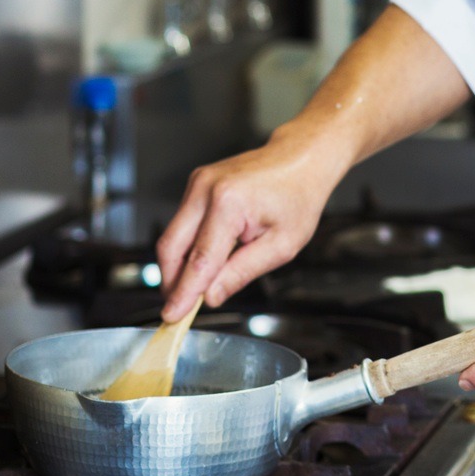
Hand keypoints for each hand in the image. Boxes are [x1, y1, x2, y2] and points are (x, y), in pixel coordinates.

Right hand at [155, 125, 349, 319]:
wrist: (302, 159)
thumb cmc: (299, 196)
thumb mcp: (282, 245)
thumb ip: (242, 272)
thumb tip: (211, 296)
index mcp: (229, 203)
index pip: (199, 260)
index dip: (184, 293)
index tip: (173, 316)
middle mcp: (205, 188)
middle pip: (172, 247)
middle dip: (172, 282)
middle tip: (180, 308)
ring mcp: (197, 183)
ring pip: (172, 236)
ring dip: (179, 266)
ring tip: (197, 287)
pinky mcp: (196, 184)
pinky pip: (182, 224)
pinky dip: (187, 247)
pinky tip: (205, 261)